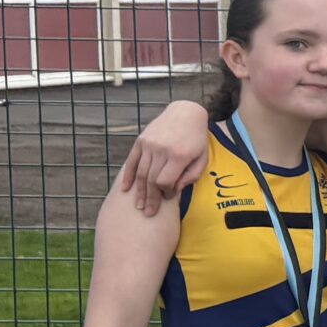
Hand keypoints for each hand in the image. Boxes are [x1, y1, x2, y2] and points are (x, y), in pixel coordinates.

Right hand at [117, 101, 213, 217]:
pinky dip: (127, 176)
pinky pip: (131, 161)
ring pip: (140, 173)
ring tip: (139, 205)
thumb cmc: (196, 139)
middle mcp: (161, 149)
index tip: (168, 198)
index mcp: (178, 155)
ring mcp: (148, 144)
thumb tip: (174, 190)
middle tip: (148, 213)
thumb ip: (191, 175)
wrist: (185, 113)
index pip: (166, 181)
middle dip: (150, 198)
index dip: (165, 193)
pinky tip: (125, 189)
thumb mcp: (202, 157)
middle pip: (151, 180)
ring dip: (139, 192)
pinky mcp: (140, 141)